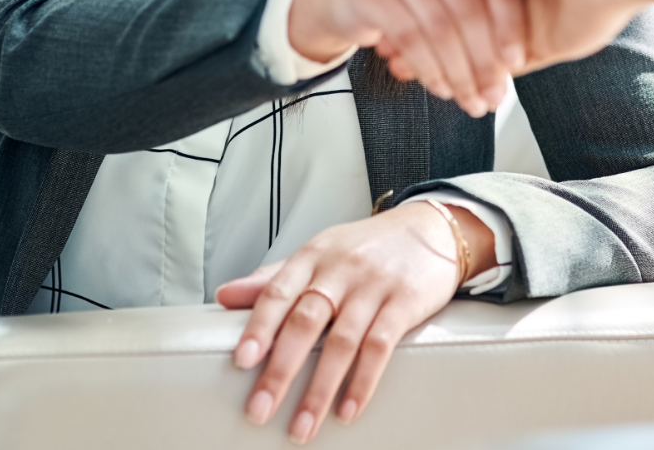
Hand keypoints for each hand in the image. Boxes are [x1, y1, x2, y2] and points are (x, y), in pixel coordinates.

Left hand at [216, 202, 493, 442]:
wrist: (428, 228)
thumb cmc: (365, 247)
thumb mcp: (317, 253)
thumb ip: (273, 278)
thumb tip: (225, 296)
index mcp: (313, 256)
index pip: (278, 291)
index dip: (259, 326)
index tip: (241, 360)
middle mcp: (340, 269)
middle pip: (306, 321)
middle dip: (281, 369)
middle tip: (261, 408)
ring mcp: (373, 285)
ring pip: (341, 340)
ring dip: (319, 389)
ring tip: (302, 426)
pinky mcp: (404, 302)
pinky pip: (381, 345)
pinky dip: (363, 382)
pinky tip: (348, 409)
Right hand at [289, 0, 513, 113]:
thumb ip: (481, 6)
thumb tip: (516, 60)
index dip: (508, 29)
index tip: (515, 66)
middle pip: (468, 7)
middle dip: (485, 62)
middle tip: (493, 96)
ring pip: (440, 26)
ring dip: (458, 73)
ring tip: (468, 100)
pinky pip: (410, 36)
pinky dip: (428, 69)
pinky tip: (438, 87)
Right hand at [393, 0, 653, 73]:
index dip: (417, 1)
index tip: (386, 21)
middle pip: (456, 18)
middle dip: (425, 38)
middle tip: (389, 60)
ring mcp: (523, 17)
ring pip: (471, 46)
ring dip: (441, 62)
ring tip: (403, 74)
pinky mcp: (539, 48)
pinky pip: (498, 67)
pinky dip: (467, 75)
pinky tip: (434, 83)